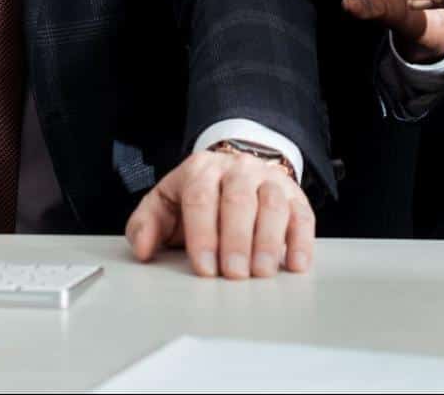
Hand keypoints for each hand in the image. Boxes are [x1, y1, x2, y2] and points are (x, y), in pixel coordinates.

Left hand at [124, 147, 314, 279]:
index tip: (204, 266)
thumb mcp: (165, 203)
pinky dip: (301, 240)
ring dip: (268, 241)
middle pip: (238, 200)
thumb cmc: (197, 196)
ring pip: (272, 204)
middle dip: (236, 240)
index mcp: (201, 170)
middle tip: (233, 273)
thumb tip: (142, 248)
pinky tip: (295, 263)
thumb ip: (146, 224)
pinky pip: (302, 215)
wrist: (234, 171)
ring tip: (261, 271)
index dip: (202, 235)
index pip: (200, 198)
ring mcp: (268, 180)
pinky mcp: (294, 195)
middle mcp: (237, 169)